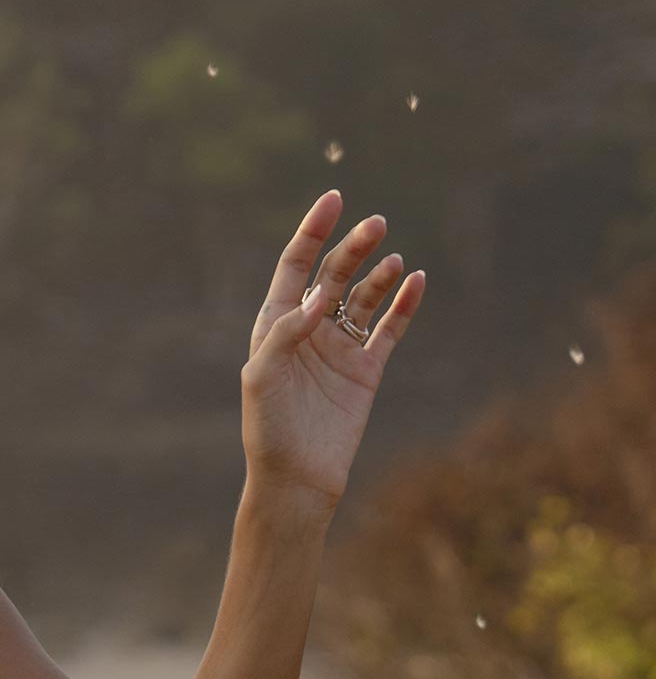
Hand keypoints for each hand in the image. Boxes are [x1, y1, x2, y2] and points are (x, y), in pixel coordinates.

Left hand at [240, 191, 426, 503]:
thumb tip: (318, 297)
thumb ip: (285, 332)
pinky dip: (404, 304)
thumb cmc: (268, 429)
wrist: (297, 479)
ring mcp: (340, 348)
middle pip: (334, 273)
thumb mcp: (263, 376)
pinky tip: (416, 281)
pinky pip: (390, 328)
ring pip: (364, 296)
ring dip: (379, 274)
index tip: (334, 199)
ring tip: (393, 259)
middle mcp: (309, 330)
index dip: (313, 231)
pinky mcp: (366, 370)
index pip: (295, 266)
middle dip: (354, 247)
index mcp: (276, 324)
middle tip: (376, 225)